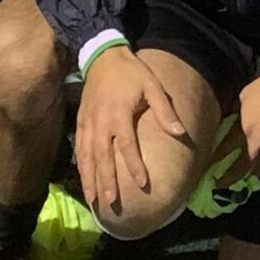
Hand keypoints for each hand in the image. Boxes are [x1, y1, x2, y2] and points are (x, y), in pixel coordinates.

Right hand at [74, 45, 189, 216]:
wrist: (102, 56)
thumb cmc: (131, 73)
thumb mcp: (152, 86)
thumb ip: (165, 111)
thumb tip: (181, 133)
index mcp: (119, 114)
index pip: (127, 145)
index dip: (134, 166)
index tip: (142, 184)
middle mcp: (100, 122)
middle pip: (102, 156)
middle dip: (106, 180)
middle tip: (111, 202)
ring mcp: (88, 123)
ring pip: (86, 156)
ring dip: (89, 179)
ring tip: (93, 199)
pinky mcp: (80, 122)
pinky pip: (78, 148)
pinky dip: (80, 165)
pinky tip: (84, 180)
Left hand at [212, 70, 259, 185]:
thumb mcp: (244, 97)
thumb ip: (235, 113)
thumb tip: (229, 119)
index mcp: (244, 130)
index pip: (224, 151)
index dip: (213, 160)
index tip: (205, 167)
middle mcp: (258, 145)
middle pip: (241, 170)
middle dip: (229, 179)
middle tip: (221, 183)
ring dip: (252, 172)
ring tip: (247, 171)